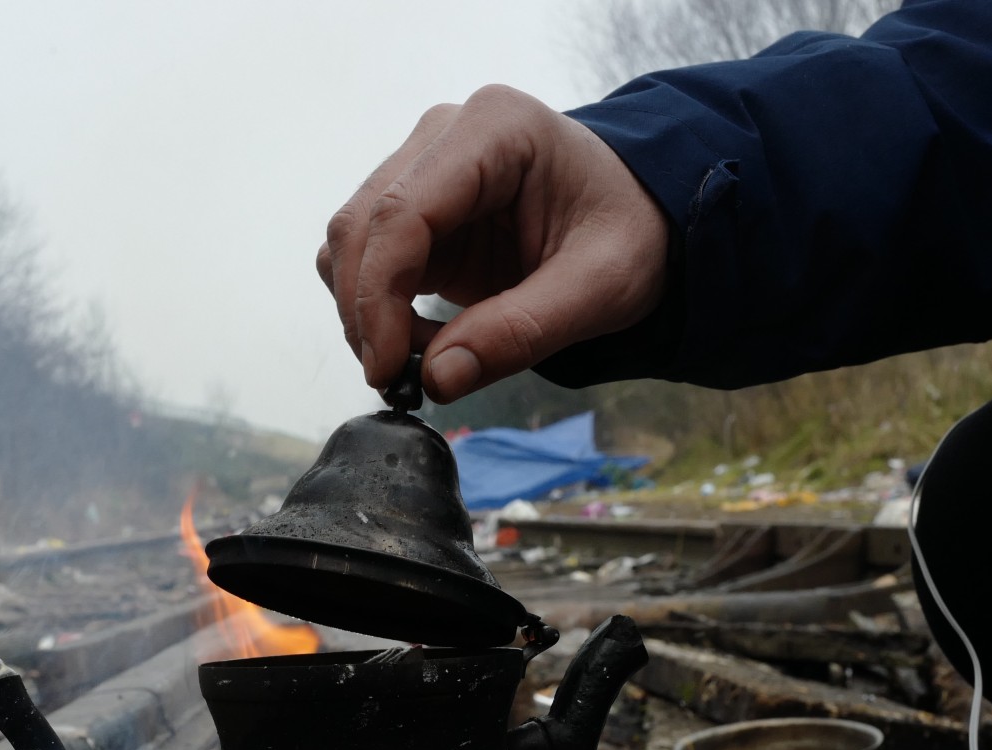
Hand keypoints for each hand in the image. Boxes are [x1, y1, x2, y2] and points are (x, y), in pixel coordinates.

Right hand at [318, 85, 670, 403]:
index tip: (387, 367)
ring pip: (350, 243)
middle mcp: (444, 134)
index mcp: (495, 129)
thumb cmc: (631, 232)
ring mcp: (421, 164)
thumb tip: (436, 379)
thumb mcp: (600, 289)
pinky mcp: (414, 206)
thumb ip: (520, 333)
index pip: (402, 211)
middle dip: (366, 312)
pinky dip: (376, 308)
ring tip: (424, 357)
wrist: (641, 213)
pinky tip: (422, 337)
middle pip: (361, 225)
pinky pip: (366, 259)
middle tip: (398, 379)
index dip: (380, 295)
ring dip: (366, 312)